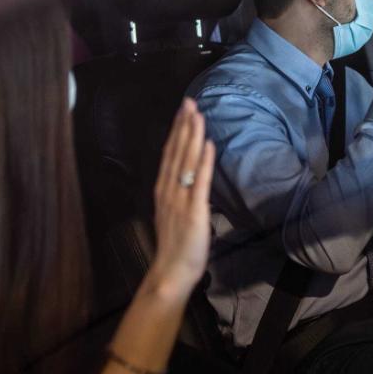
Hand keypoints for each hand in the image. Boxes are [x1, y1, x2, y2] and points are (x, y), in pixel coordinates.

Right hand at [150, 98, 215, 298]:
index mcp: (164, 191)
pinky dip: (204, 162)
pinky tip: (208, 144)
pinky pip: (200, 182)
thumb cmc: (176, 247)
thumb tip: (190, 177)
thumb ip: (180, 195)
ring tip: (198, 115)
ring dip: (193, 137)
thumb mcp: (175, 214)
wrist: (171, 272)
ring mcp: (180, 200)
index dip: (176, 131)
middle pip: (176, 152)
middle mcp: (169, 191)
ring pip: (186, 162)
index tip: (183, 111)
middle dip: (184, 126)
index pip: (170, 155)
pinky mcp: (194, 211)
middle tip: (189, 102)